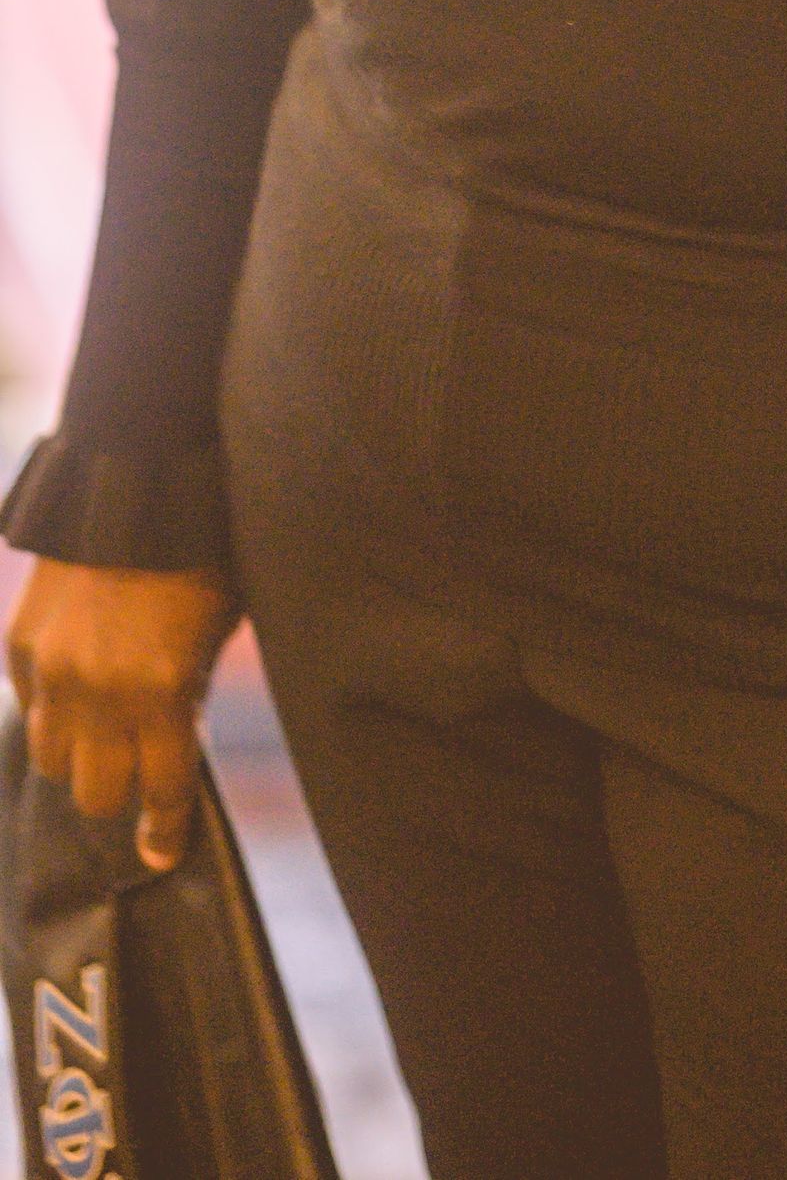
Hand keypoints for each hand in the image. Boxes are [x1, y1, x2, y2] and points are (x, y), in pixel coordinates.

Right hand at [7, 558, 236, 870]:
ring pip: (49, 760)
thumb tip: (172, 750)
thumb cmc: (198, 556)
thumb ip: (191, 696)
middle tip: (133, 777)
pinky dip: (49, 708)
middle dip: (118, 794)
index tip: (161, 854)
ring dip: (77, 754)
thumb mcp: (216, 631)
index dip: (164, 831)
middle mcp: (100, 694)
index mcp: (163, 694)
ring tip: (99, 734)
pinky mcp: (19, 644)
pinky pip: (27, 706)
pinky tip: (73, 688)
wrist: (134, 481)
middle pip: (95, 795)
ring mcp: (51, 671)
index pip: (162, 793)